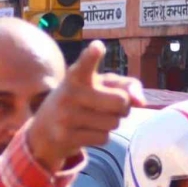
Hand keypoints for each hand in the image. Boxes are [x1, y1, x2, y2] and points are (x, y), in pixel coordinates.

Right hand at [27, 41, 145, 170]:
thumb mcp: (101, 85)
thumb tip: (141, 102)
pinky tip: (85, 131)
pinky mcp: (66, 137)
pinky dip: (101, 136)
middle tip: (109, 105)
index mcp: (77, 75)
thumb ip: (127, 86)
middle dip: (123, 106)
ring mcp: (66, 116)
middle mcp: (70, 93)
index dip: (92, 56)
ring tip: (93, 118)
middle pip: (121, 101)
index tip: (97, 47)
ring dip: (111, 123)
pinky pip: (104, 138)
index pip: (85, 64)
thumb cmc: (83, 100)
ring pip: (114, 123)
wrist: (46, 127)